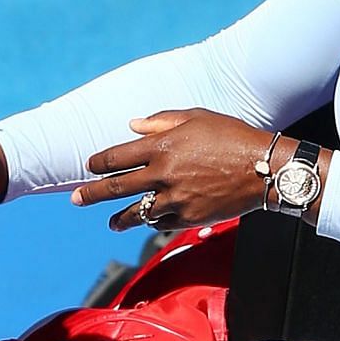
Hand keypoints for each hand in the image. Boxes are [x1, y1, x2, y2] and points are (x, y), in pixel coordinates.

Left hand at [71, 109, 271, 232]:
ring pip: (136, 212)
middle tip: (76, 199)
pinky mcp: (190, 218)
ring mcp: (175, 199)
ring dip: (119, 218)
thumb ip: (161, 121)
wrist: (263, 168)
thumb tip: (133, 126)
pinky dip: (152, 222)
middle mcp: (163, 174)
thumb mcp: (195, 117)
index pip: (117, 157)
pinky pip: (162, 223)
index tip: (88, 166)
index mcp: (161, 146)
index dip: (98, 162)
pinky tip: (147, 222)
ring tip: (110, 223)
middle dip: (92, 194)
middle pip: (116, 187)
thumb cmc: (230, 136)